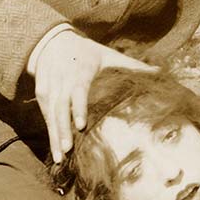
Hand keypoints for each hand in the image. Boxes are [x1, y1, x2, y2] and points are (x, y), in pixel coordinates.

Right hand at [29, 29, 156, 164]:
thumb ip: (131, 65)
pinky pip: (45, 116)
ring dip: (54, 135)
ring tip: (59, 157)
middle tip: (67, 150)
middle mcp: (62, 79)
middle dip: (62, 129)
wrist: (51, 42)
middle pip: (61, 106)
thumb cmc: (86, 52)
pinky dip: (50, 133)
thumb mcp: (107, 55)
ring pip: (51, 114)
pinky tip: (55, 152)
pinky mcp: (40, 94)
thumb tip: (159, 72)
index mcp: (81, 70)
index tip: (81, 125)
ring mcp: (49, 87)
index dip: (78, 108)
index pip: (78, 91)